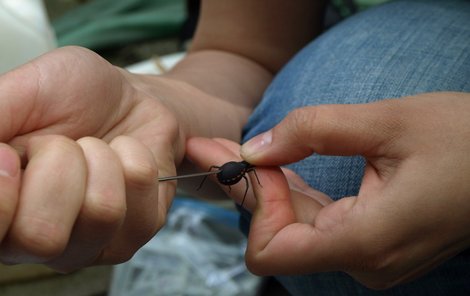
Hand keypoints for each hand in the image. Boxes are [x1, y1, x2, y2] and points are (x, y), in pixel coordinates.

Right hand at [0, 46, 185, 270]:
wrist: (131, 100)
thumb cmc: (72, 98)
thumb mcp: (23, 92)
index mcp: (1, 213)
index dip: (2, 194)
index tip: (10, 153)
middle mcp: (37, 240)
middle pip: (42, 236)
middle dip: (59, 168)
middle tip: (63, 145)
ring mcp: (90, 242)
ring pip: (101, 212)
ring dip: (101, 159)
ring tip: (95, 147)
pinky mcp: (134, 234)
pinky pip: (140, 193)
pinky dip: (133, 156)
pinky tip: (122, 155)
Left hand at [187, 92, 469, 288]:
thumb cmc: (466, 142)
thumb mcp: (387, 122)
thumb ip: (313, 131)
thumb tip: (255, 149)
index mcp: (367, 241)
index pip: (272, 249)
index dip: (252, 203)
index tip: (245, 156)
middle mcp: (365, 261)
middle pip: (279, 235)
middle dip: (248, 187)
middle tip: (213, 147)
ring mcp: (369, 255)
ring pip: (298, 228)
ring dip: (269, 188)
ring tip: (233, 151)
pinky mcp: (372, 241)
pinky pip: (321, 221)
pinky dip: (296, 194)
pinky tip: (277, 167)